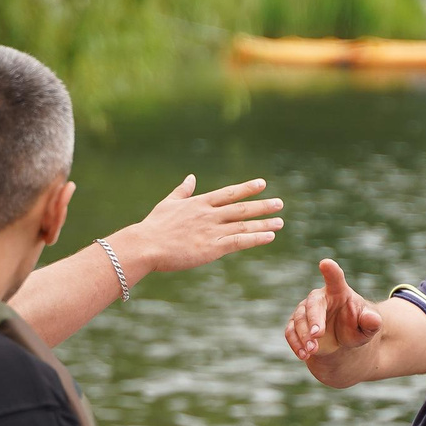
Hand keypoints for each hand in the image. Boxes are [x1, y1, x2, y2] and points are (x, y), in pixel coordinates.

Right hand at [112, 175, 282, 277]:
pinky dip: (255, 238)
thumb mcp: (168, 203)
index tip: (262, 184)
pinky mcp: (212, 248)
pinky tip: (269, 236)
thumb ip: (182, 191)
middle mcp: (209, 214)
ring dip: (264, 223)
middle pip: (241, 208)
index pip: (228, 193)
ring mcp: (212, 230)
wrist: (145, 245)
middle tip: (280, 203)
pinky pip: (239, 241)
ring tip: (280, 221)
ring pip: (244, 224)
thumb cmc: (153, 226)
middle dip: (262, 205)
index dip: (246, 188)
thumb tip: (190, 177)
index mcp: (199, 203)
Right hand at [284, 259, 383, 381]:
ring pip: (299, 319)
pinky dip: (296, 343)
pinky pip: (290, 331)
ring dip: (304, 335)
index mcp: (339, 291)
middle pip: (313, 303)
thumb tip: (373, 319)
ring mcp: (306, 311)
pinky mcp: (297, 325)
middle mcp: (320, 298)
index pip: (335, 279)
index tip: (325, 263)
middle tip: (317, 335)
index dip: (331, 271)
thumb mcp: (368, 328)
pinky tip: (304, 355)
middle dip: (313, 319)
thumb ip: (371, 323)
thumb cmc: (357, 327)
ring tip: (313, 350)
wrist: (344, 340)